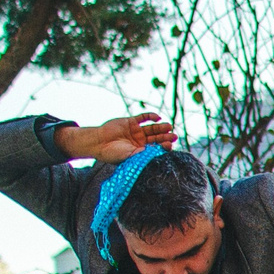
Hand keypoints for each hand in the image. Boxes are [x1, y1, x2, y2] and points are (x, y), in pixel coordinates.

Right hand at [60, 112, 175, 163]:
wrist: (98, 143)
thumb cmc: (113, 154)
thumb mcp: (130, 157)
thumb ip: (143, 155)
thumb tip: (158, 155)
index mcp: (141, 152)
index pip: (156, 149)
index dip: (164, 147)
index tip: (169, 145)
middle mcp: (140, 141)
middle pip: (156, 138)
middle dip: (166, 137)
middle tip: (175, 136)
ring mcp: (136, 131)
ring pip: (152, 128)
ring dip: (161, 127)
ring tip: (169, 126)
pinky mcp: (130, 122)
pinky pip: (143, 117)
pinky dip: (150, 116)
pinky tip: (157, 118)